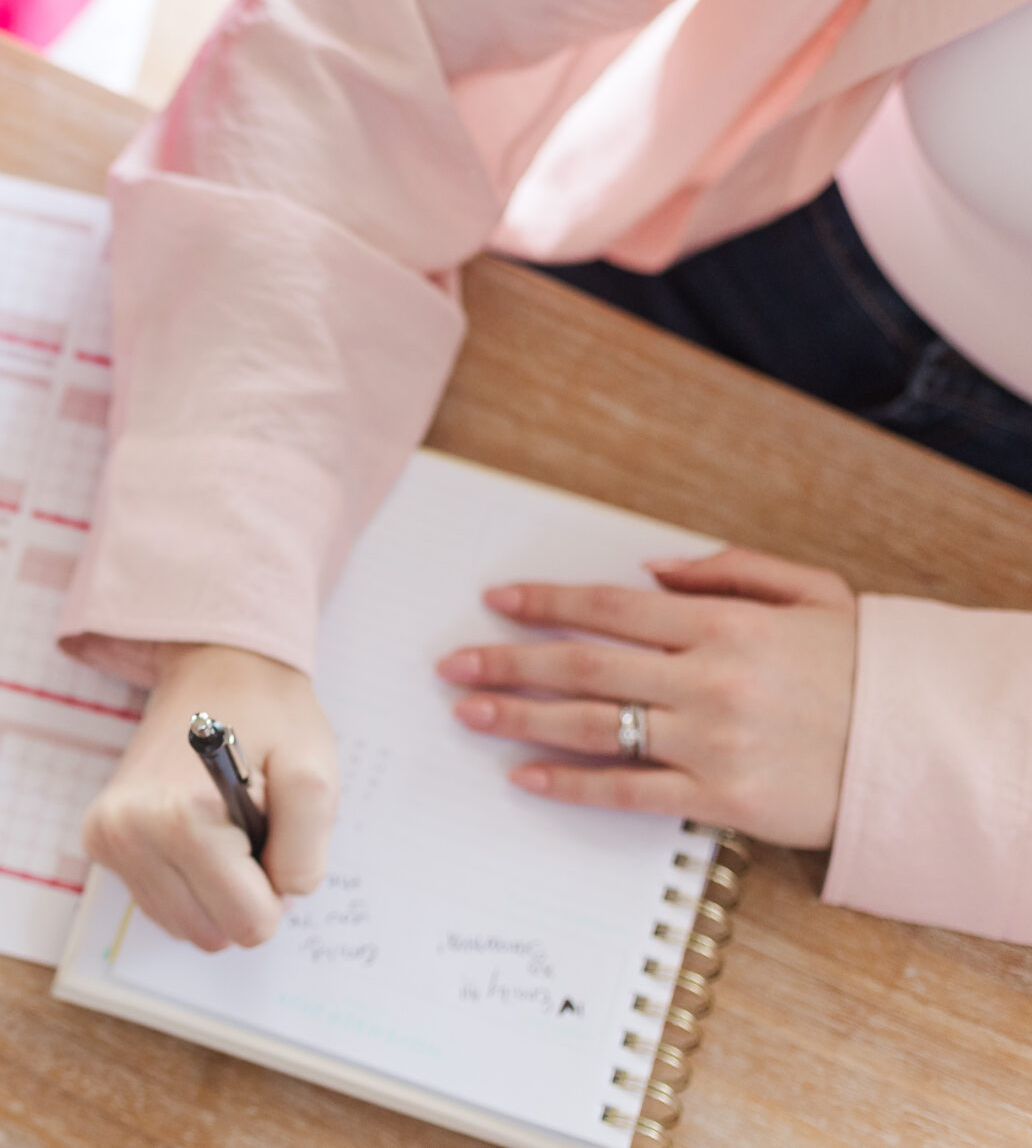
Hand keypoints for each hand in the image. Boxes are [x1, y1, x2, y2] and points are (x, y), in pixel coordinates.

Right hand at [81, 644, 337, 949]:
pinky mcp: (100, 843)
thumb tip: (277, 901)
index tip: (269, 827)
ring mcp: (106, 839)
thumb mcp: (316, 775)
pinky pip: (165, 907)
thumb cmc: (270, 719)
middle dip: (247, 892)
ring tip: (225, 825)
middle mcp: (125, 832)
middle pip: (215, 934)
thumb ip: (307, 854)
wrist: (218, 670)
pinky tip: (198, 832)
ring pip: (188, 927)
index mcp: (178, 818)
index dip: (276, 884)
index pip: (250, 924)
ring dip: (220, 890)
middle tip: (250, 825)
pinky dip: (192, 883)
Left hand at [438, 548, 858, 846]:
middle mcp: (709, 681)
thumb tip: (650, 572)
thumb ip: (728, 572)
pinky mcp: (723, 800)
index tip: (495, 602)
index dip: (545, 603)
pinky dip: (570, 784)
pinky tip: (524, 776)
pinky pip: (628, 792)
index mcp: (725, 626)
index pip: (609, 608)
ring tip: (468, 712)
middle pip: (583, 665)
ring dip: (520, 718)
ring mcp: (712, 743)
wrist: (922, 752)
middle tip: (452, 664)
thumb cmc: (862, 668)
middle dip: (508, 662)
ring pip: (592, 725)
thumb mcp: (810, 594)